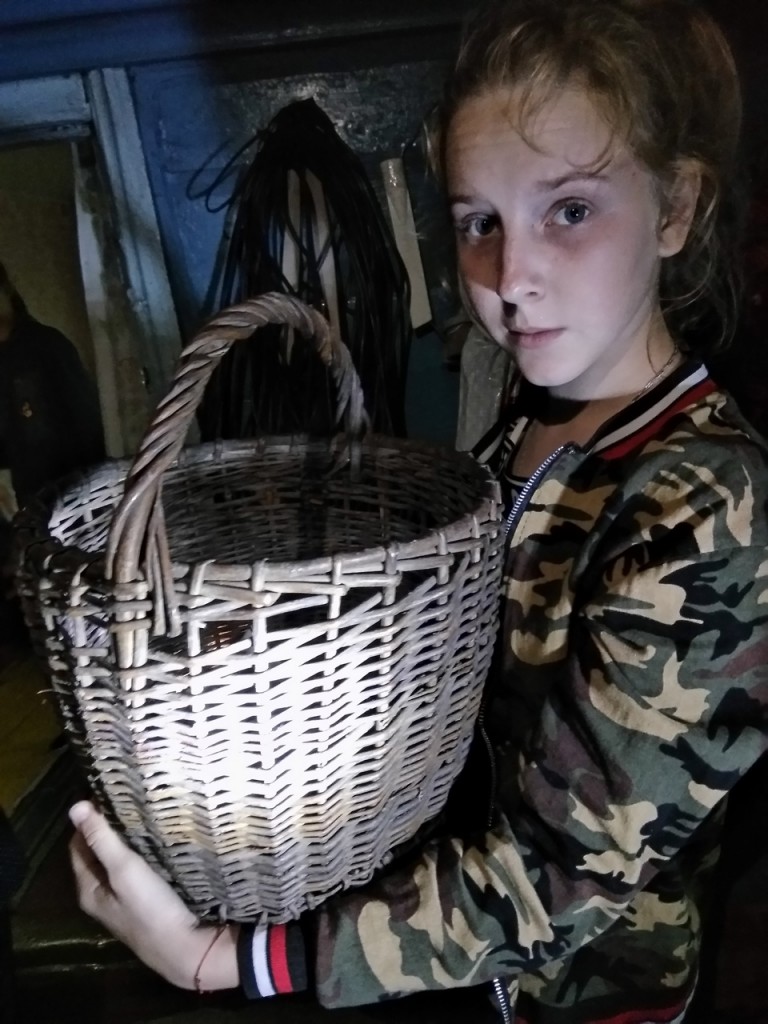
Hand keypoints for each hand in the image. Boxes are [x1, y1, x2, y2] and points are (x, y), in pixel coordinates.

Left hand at [68, 801, 238, 989]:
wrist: (185, 948)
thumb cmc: (150, 909)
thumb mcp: (124, 870)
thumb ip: (102, 839)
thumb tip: (75, 807)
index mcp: (89, 888)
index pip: (78, 845)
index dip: (88, 820)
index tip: (107, 793)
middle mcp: (101, 895)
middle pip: (97, 853)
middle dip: (108, 826)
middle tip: (127, 797)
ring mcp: (123, 900)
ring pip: (117, 861)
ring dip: (126, 839)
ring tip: (142, 812)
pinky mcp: (144, 901)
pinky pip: (135, 869)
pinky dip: (141, 852)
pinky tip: (156, 839)